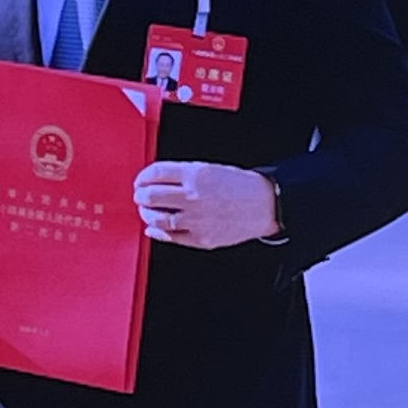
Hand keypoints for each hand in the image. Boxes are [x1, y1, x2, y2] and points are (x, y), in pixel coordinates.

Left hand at [134, 161, 279, 248]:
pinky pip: (170, 236)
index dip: (143, 177)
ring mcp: (195, 219)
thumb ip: (184, 175)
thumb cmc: (242, 187)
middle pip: (150, 196)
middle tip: (141, 196)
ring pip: (156, 219)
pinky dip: (157, 232)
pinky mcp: (200, 238)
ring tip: (148, 212)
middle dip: (140, 196)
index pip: (156, 173)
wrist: (266, 205)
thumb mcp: (212, 170)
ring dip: (147, 215)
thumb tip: (157, 181)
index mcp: (196, 175)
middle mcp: (193, 197)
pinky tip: (155, 229)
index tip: (141, 181)